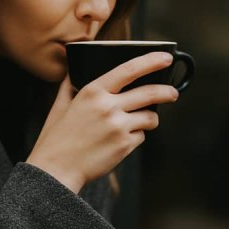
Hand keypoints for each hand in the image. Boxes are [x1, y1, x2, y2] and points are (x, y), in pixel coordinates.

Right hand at [27, 52, 180, 193]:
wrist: (56, 170)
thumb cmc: (55, 139)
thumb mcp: (59, 106)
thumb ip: (70, 85)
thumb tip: (74, 70)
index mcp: (93, 91)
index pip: (130, 69)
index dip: (152, 61)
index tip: (166, 57)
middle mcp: (108, 106)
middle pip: (150, 93)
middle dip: (167, 92)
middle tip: (173, 93)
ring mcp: (118, 126)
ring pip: (150, 117)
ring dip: (150, 119)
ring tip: (143, 122)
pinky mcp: (124, 145)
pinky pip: (141, 136)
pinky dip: (136, 137)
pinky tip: (121, 141)